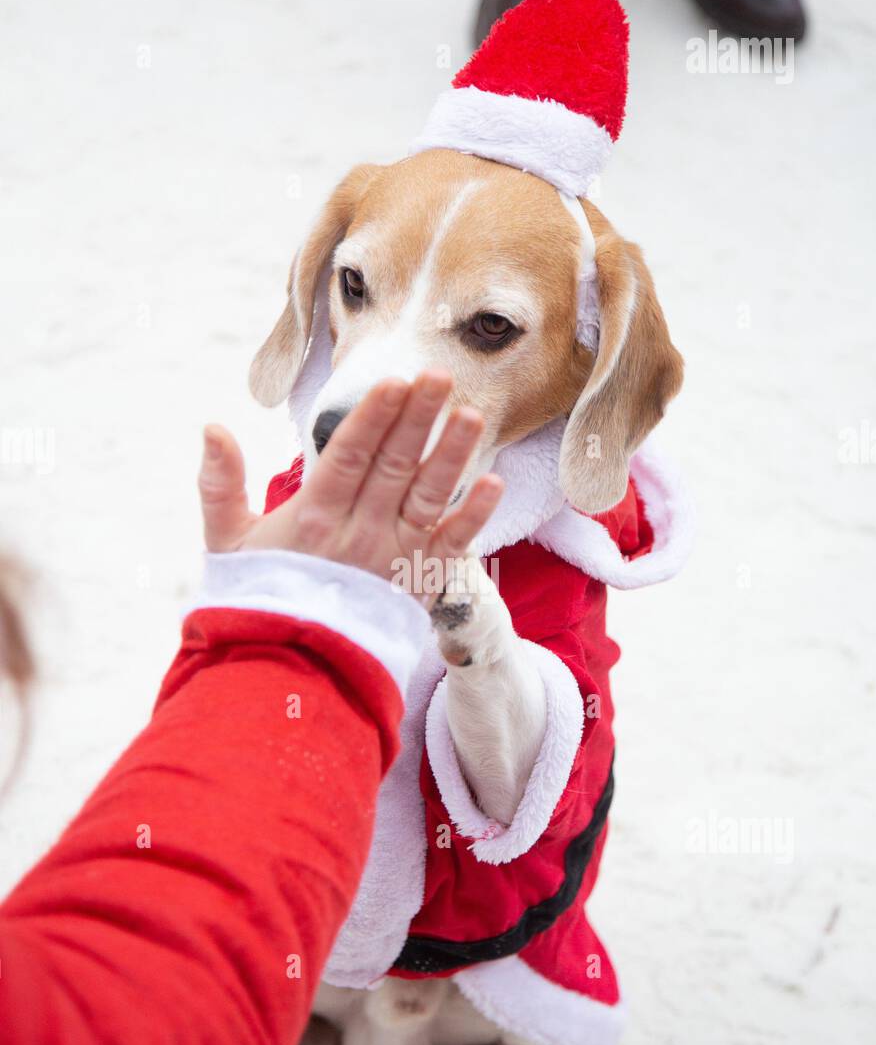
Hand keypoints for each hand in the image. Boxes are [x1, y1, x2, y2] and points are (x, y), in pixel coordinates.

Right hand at [198, 370, 502, 607]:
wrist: (290, 669)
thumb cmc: (260, 597)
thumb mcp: (227, 542)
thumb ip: (220, 484)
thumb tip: (212, 427)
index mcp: (313, 520)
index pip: (348, 458)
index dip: (372, 419)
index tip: (393, 382)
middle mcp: (357, 535)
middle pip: (393, 467)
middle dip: (417, 419)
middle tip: (439, 375)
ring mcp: (392, 558)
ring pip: (428, 499)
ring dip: (452, 456)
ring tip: (472, 416)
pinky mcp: (419, 583)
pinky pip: (451, 546)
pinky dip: (474, 516)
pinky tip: (493, 484)